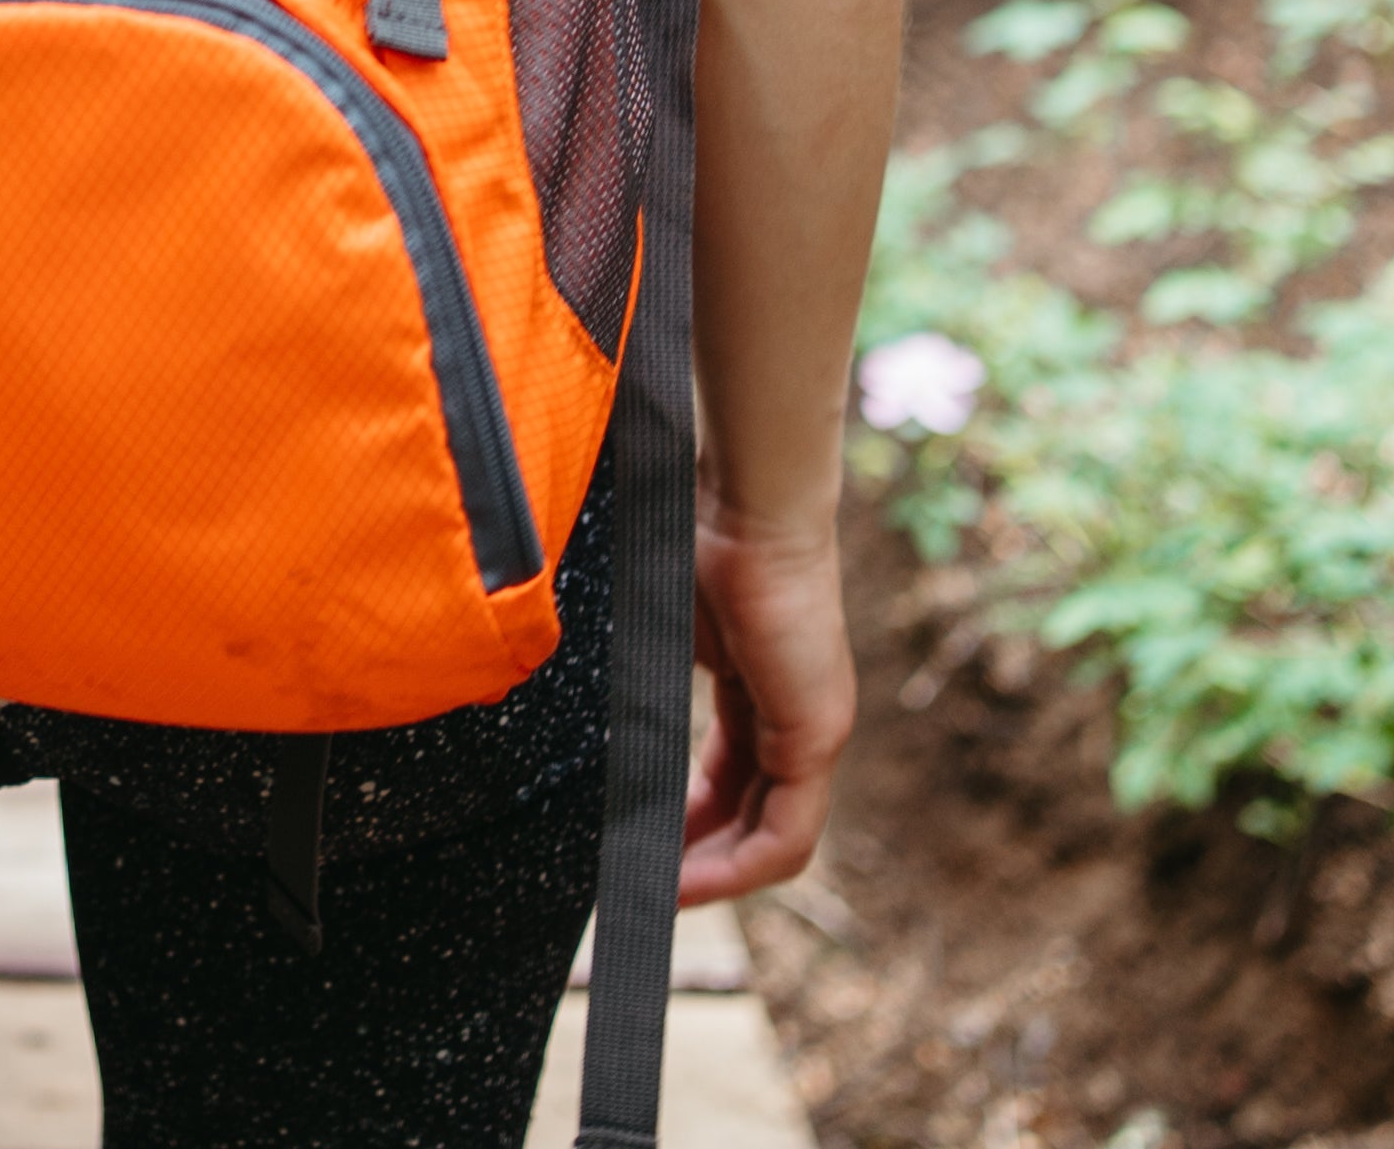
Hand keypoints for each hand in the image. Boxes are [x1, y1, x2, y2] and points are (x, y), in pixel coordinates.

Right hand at [679, 495, 855, 904]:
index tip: (639, 842)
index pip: (733, 775)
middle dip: (700, 855)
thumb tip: (576, 690)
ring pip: (774, 834)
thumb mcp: (661, 624)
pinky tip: (691, 879)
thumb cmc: (695, 532)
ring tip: (660, 894)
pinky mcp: (817, 734)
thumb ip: (646, 673)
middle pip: (753, 813)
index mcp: (762, 684)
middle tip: (645, 884)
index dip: (689, 818)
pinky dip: (742, 864)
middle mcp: (798, 714)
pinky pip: (789, 832)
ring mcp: (816, 727)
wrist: (742, 498)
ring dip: (719, 872)